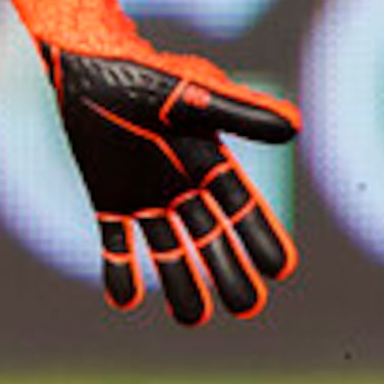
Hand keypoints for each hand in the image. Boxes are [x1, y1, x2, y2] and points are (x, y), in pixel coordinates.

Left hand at [3, 0, 301, 324]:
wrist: (88, 65)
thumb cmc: (146, 74)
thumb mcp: (193, 97)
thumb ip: (240, 114)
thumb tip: (294, 129)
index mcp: (208, 162)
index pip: (242, 209)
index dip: (262, 237)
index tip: (282, 270)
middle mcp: (182, 185)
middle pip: (212, 239)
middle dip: (231, 272)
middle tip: (248, 306)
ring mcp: (146, 196)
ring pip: (169, 251)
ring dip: (181, 282)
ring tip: (193, 318)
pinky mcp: (110, 200)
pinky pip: (117, 244)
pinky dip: (120, 270)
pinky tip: (124, 298)